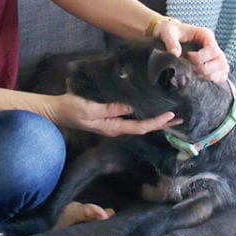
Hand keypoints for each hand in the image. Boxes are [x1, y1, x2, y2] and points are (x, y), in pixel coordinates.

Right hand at [50, 91, 179, 138]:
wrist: (56, 110)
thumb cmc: (71, 109)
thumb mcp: (90, 108)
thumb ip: (110, 109)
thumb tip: (130, 108)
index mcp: (113, 127)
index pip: (140, 127)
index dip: (157, 122)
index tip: (171, 115)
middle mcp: (116, 127)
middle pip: (144, 128)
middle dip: (162, 124)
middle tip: (180, 117)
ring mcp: (112, 123)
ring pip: (139, 123)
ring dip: (154, 120)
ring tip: (169, 114)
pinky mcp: (108, 117)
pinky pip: (130, 118)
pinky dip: (143, 114)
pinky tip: (147, 109)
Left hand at [153, 18, 229, 82]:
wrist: (168, 35)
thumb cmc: (169, 31)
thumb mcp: (166, 31)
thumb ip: (170, 41)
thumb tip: (176, 54)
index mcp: (205, 35)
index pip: (212, 50)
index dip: (201, 58)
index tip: (187, 56)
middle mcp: (213, 45)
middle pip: (221, 62)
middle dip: (206, 69)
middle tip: (191, 68)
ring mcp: (215, 56)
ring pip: (224, 69)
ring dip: (210, 76)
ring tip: (195, 74)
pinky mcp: (213, 65)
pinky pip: (222, 76)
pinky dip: (214, 80)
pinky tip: (200, 78)